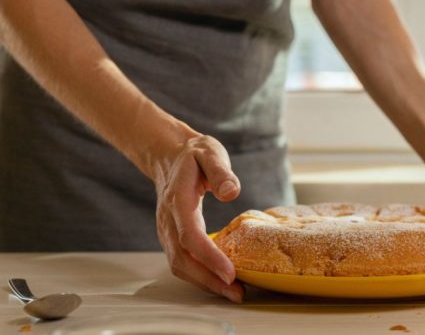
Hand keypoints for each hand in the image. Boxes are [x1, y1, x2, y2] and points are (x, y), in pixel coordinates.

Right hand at [151, 134, 244, 301]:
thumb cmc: (195, 154)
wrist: (170, 155)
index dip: (209, 257)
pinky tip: (219, 279)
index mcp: (178, 199)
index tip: (230, 272)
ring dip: (204, 282)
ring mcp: (166, 229)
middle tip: (236, 292)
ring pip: (179, 264)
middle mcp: (168, 218)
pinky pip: (181, 260)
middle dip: (208, 279)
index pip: (190, 235)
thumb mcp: (210, 153)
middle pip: (182, 258)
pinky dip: (199, 275)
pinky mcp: (171, 235)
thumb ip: (221, 172)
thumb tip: (230, 192)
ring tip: (231, 292)